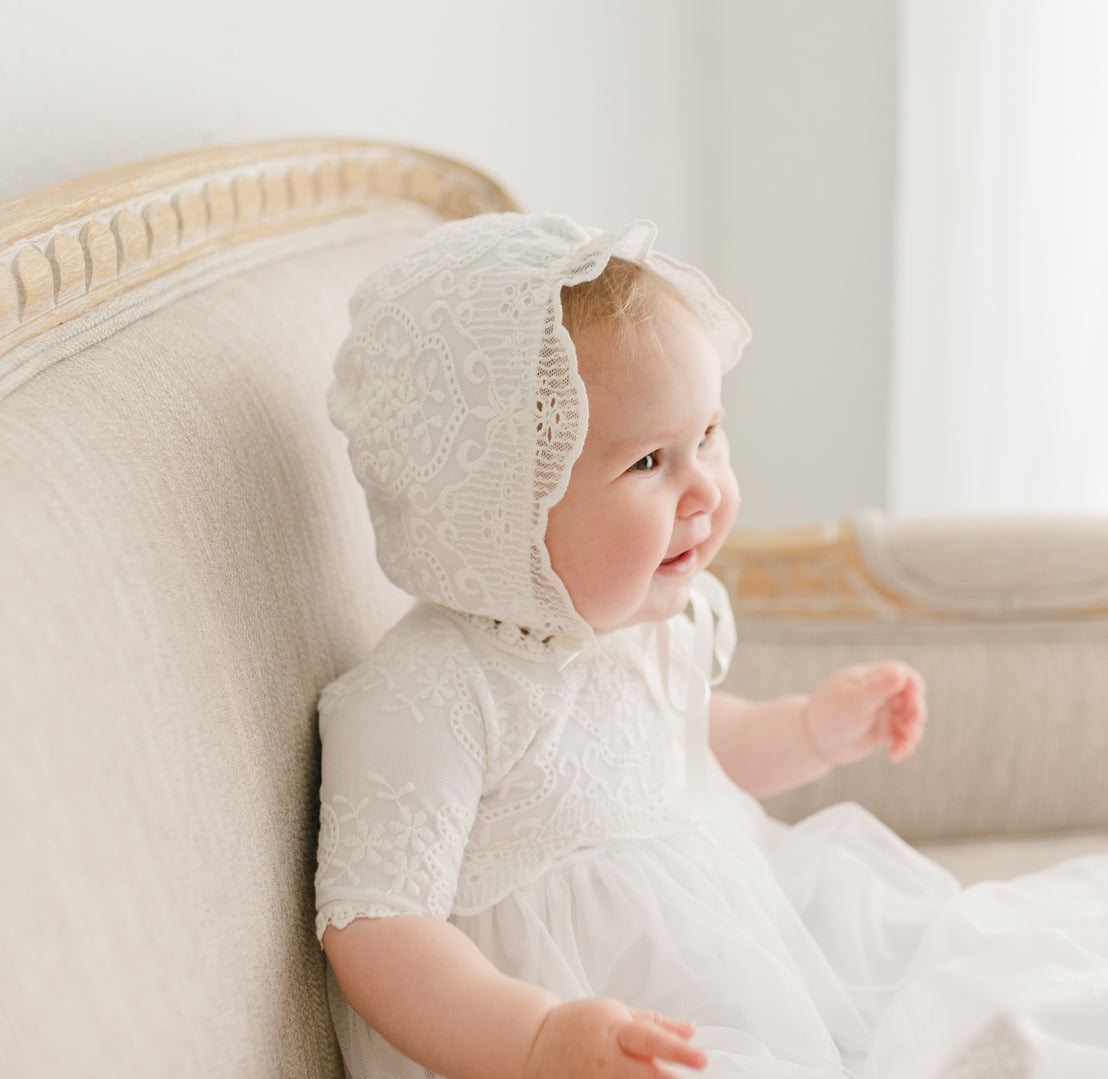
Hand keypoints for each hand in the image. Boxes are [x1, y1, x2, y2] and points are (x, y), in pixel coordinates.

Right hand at [524, 998, 706, 1078]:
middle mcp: (607, 1059)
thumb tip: (692, 1031)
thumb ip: (657, 1023)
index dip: (677, 1050)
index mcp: (616, 1031)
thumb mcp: (619, 1013)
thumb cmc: (583, 1024)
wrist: (538, 1044)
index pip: (650, 1038)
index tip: (702, 1058)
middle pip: (644, 1074)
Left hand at [804, 661, 925, 766]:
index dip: (914, 689)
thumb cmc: (830, 716)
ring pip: (909, 719)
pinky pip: (901, 736)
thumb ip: (877, 688)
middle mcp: (878, 692)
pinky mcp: (880, 730)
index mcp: (871, 678)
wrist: (812, 741)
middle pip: (911, 698)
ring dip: (912, 733)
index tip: (913, 705)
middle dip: (916, 714)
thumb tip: (900, 673)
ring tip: (903, 745)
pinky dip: (902, 746)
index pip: (904, 675)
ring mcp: (880, 711)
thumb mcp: (855, 702)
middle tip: (912, 729)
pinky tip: (893, 756)